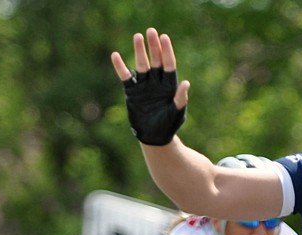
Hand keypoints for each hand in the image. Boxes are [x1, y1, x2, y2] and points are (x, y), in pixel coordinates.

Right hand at [110, 27, 190, 144]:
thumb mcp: (177, 113)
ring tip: (137, 36)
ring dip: (139, 51)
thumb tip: (186, 83)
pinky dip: (120, 67)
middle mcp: (156, 82)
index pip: (168, 64)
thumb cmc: (169, 125)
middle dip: (153, 46)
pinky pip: (125, 77)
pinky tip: (115, 55)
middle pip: (155, 60)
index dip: (166, 51)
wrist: (154, 136)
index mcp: (169, 85)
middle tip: (151, 31)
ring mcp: (144, 86)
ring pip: (141, 65)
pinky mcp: (132, 92)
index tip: (164, 38)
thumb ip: (180, 99)